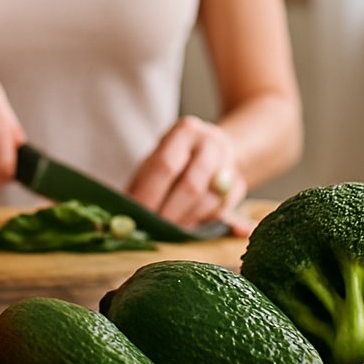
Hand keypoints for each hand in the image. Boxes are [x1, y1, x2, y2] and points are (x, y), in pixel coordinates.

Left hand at [126, 116, 246, 227]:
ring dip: (186, 222)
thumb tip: (124, 216)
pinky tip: (188, 229)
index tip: (136, 216)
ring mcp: (230, 163)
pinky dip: (203, 224)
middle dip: (169, 214)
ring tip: (168, 232)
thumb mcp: (156, 160)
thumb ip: (143, 184)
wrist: (212, 147)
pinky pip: (222, 212)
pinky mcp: (239, 185)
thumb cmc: (174, 159)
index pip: (165, 166)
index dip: (150, 195)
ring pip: (209, 202)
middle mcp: (212, 143)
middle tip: (153, 231)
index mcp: (185, 131)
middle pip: (190, 186)